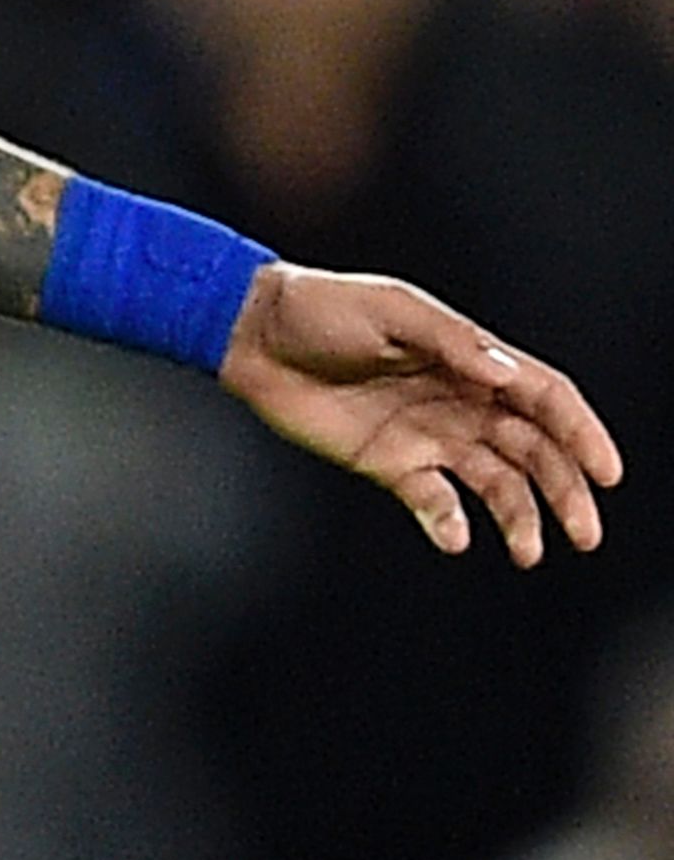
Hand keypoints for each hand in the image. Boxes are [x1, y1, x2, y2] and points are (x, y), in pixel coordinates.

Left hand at [222, 264, 622, 563]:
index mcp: (473, 360)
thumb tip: (503, 371)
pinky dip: (447, 520)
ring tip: (528, 551)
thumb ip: (450, 340)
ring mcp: (428, 434)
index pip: (546, 399)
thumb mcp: (390, 310)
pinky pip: (431, 499)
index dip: (583, 434)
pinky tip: (453, 537)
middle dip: (565, 490)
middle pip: (534, 450)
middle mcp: (462, 401)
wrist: (252, 335)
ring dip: (519, 517)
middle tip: (586, 533)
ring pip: (495, 482)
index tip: (607, 472)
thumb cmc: (321, 308)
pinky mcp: (389, 462)